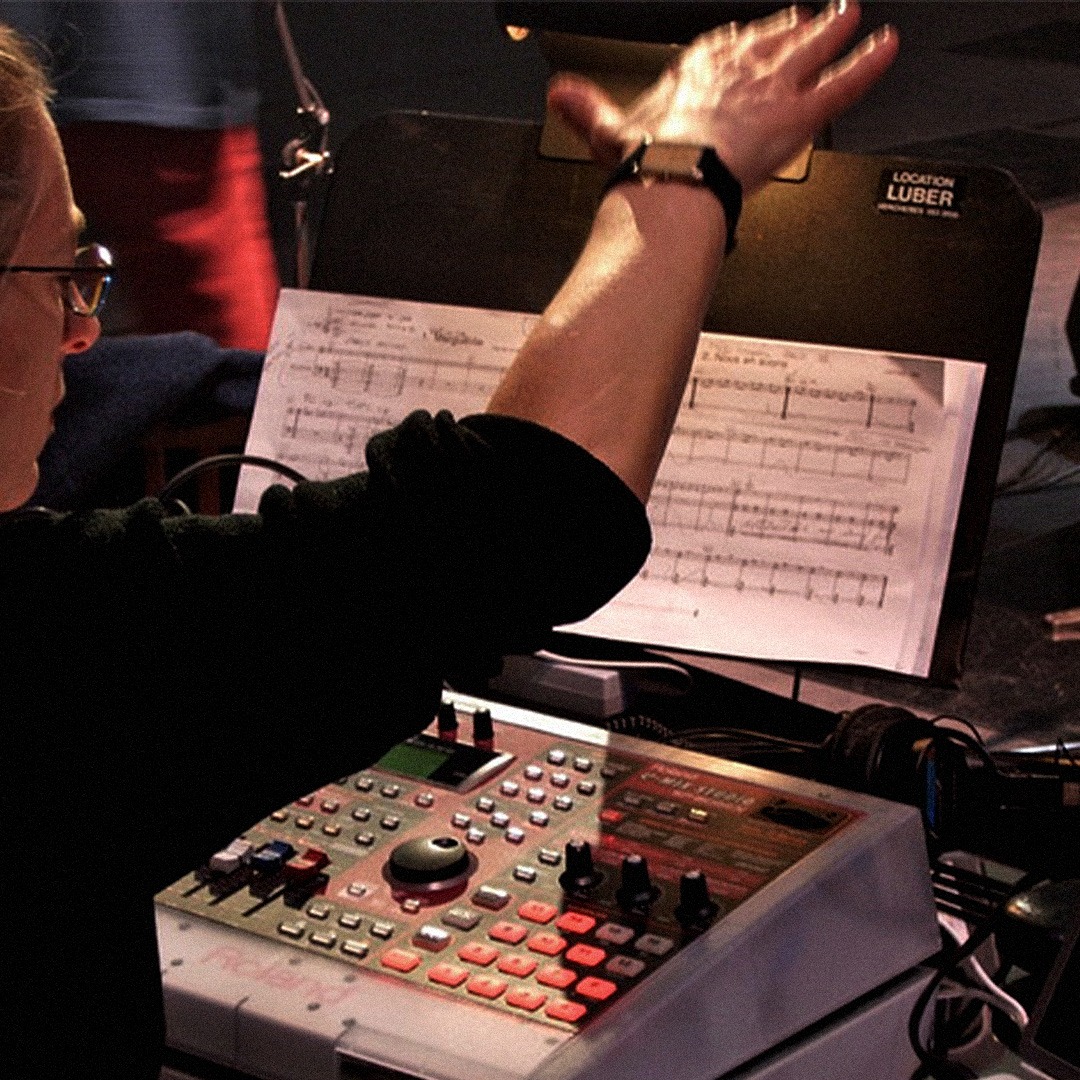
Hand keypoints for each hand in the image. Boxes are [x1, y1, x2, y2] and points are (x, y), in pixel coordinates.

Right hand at [547, 1, 897, 193]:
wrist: (675, 180)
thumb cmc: (647, 161)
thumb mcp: (608, 130)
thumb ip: (586, 108)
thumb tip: (557, 94)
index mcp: (696, 70)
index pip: (725, 45)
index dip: (741, 39)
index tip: (750, 32)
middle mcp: (740, 69)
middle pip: (773, 39)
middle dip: (793, 28)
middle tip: (812, 16)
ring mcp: (774, 87)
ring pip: (812, 49)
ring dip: (834, 31)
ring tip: (852, 17)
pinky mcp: (800, 112)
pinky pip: (845, 82)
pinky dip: (869, 63)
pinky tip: (888, 47)